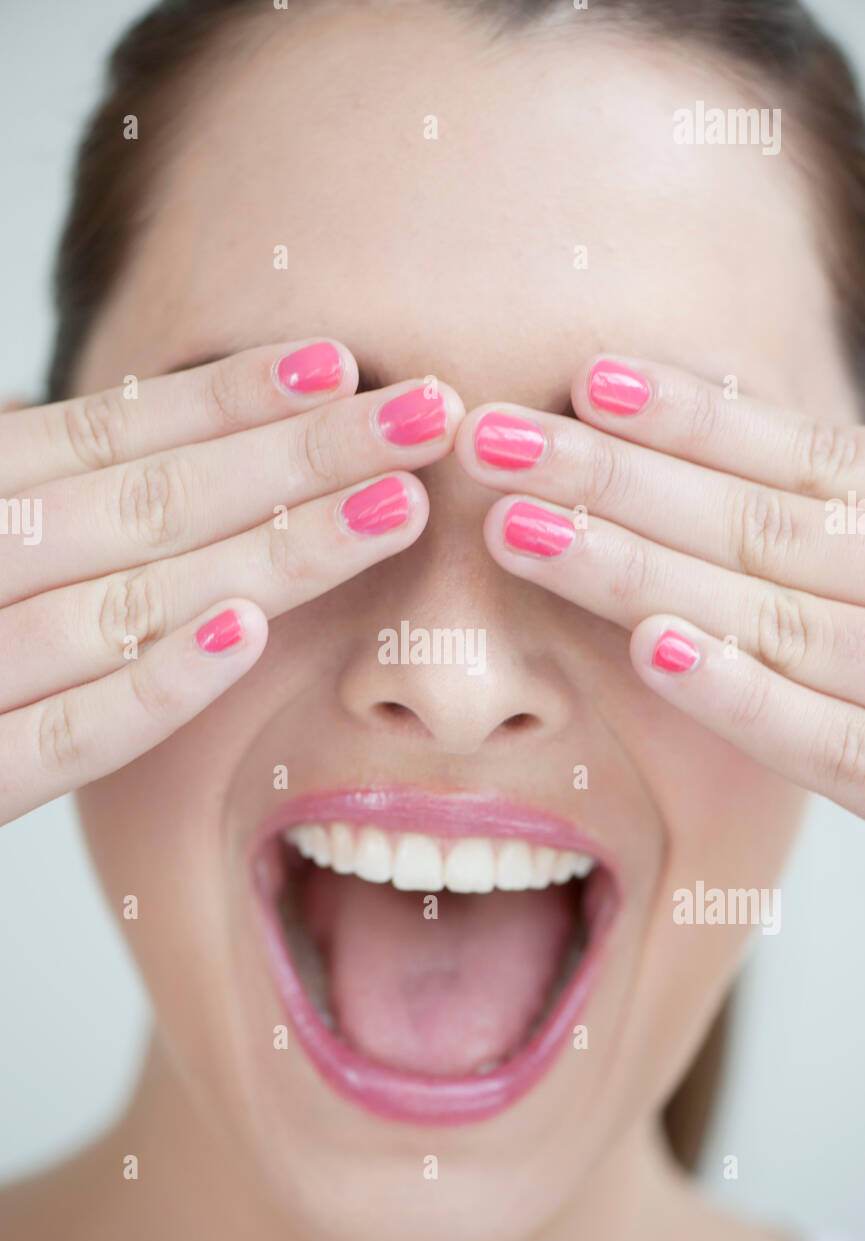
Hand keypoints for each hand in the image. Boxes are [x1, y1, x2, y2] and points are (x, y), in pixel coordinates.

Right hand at [0, 341, 460, 823]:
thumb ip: (26, 502)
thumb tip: (155, 459)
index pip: (102, 438)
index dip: (223, 398)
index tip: (338, 361)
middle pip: (139, 501)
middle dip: (293, 454)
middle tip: (425, 413)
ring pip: (118, 597)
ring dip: (265, 549)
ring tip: (389, 504)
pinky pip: (55, 737)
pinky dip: (148, 682)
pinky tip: (249, 632)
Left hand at [455, 357, 864, 816]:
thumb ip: (838, 536)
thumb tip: (714, 514)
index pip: (809, 462)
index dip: (700, 418)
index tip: (590, 377)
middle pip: (762, 526)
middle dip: (617, 478)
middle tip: (491, 436)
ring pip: (777, 616)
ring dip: (638, 567)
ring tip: (517, 525)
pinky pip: (827, 743)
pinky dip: (743, 693)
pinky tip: (650, 650)